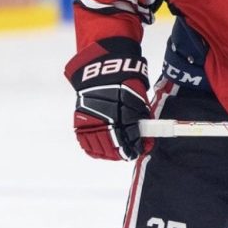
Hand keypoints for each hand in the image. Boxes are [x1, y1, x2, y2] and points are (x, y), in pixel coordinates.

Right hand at [64, 37, 152, 160]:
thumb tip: (146, 139)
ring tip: (113, 153)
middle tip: (125, 154)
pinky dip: (92, 148)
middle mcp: (107, 123)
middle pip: (114, 149)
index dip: (135, 149)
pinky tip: (99, 150)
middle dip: (122, 153)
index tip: (137, 151)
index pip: (131, 143)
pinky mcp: (81, 122)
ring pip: (99, 148)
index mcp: (124, 119)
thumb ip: (142, 122)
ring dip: (107, 153)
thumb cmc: (125, 86)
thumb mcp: (139, 103)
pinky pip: (85, 142)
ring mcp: (92, 123)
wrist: (102, 74)